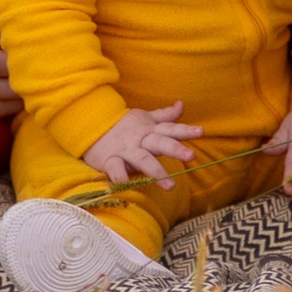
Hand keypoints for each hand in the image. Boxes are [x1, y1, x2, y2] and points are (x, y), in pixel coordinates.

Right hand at [85, 102, 202, 187]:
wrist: (90, 126)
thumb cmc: (123, 126)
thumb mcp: (145, 118)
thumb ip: (165, 116)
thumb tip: (182, 105)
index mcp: (150, 130)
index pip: (170, 129)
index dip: (185, 130)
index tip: (201, 132)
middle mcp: (140, 139)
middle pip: (159, 143)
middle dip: (175, 149)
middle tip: (192, 156)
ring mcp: (125, 150)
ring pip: (142, 159)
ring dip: (156, 171)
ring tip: (171, 186)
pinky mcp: (109, 160)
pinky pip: (116, 169)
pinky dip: (120, 177)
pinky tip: (126, 185)